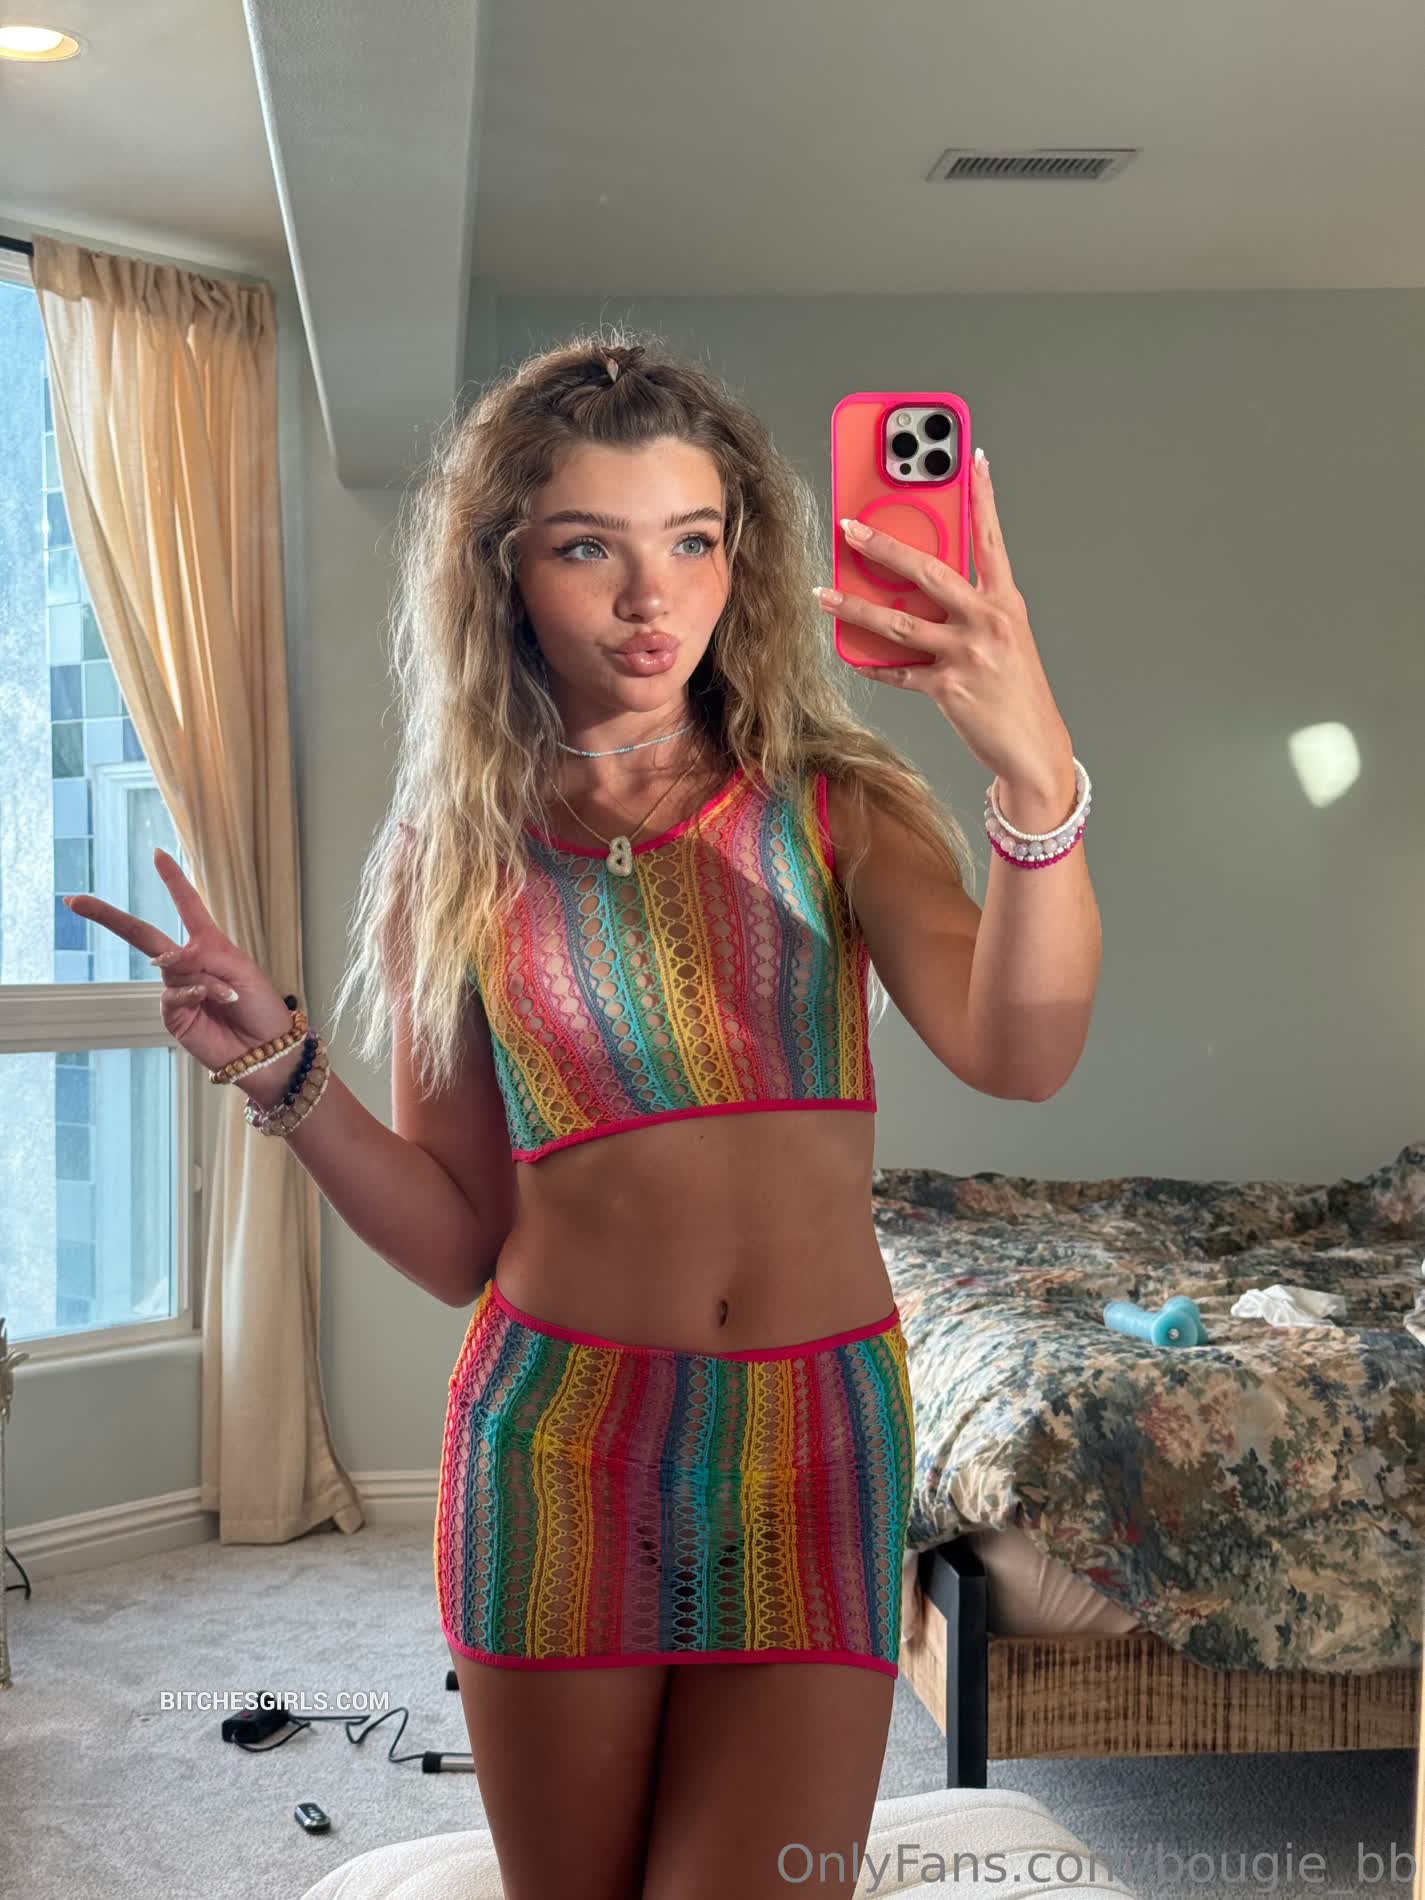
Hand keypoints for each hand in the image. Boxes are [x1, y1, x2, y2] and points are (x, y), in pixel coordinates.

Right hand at [64, 847, 296, 1083]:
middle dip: (109, 917)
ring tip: (229, 996)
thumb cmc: (261, 1008)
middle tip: (75, 901)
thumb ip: (203, 956)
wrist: (268, 1050)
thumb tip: (164, 957)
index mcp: (210, 946)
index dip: (174, 881)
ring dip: (205, 980)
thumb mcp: (240, 970)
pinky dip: (195, 993)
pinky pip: (173, 993)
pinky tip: (212, 1002)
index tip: (157, 854)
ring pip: (172, 969)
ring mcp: (177, 990)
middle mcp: (188, 964)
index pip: (188, 907)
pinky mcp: (172, 1015)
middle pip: (143, 935)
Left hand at [815, 449, 1074, 794]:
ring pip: (899, 621)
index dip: (982, 496)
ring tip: (823, 594)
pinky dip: (874, 664)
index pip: (991, 538)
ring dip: (854, 607)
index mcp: (1005, 602)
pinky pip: (899, 671)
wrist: (1035, 749)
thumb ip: (971, 607)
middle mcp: (988, 621)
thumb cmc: (1018, 691)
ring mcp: (968, 654)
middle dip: (884, 545)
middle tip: (850, 528)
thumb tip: (921, 586)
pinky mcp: (949, 687)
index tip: (971, 458)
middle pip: (928, 571)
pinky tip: (853, 656)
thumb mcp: (1006, 638)